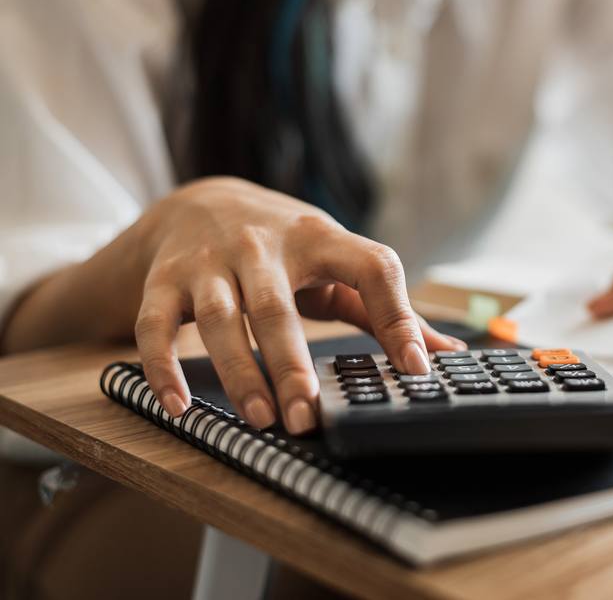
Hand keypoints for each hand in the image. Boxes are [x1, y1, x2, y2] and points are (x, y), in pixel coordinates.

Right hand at [125, 178, 460, 431]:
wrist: (198, 201)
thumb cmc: (286, 245)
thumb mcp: (337, 261)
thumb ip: (387, 308)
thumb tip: (449, 355)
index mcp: (321, 239)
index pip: (371, 267)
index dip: (397, 316)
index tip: (416, 369)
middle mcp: (261, 247)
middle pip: (276, 307)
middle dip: (292, 364)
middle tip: (307, 417)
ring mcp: (208, 263)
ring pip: (219, 319)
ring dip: (238, 370)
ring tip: (261, 418)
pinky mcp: (164, 281)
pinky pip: (157, 326)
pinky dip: (162, 367)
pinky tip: (179, 406)